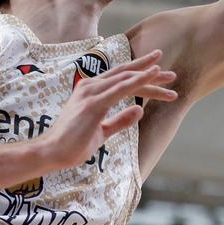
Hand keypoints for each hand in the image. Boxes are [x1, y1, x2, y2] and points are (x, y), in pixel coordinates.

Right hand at [44, 50, 175, 168]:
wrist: (51, 152)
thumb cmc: (72, 143)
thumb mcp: (101, 131)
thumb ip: (119, 121)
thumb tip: (139, 111)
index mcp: (91, 90)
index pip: (121, 78)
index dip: (141, 75)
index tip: (159, 74)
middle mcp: (91, 85)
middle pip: (126, 74)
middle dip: (150, 72)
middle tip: (172, 74)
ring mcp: (92, 92)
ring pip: (127, 78)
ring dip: (150, 76)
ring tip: (170, 76)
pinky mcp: (94, 103)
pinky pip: (121, 88)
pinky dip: (139, 80)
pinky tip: (152, 76)